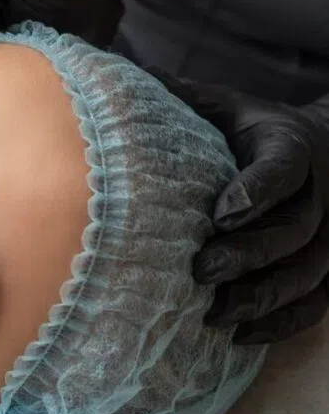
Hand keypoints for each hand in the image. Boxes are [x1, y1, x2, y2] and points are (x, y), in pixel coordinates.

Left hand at [153, 69, 328, 344]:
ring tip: (216, 313)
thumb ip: (176, 96)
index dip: (256, 192)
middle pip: (296, 229)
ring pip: (308, 273)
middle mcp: (320, 193)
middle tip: (203, 268)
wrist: (319, 147)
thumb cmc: (246, 127)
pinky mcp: (327, 270)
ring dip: (263, 296)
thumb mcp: (219, 104)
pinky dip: (281, 323)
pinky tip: (241, 335)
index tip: (220, 213)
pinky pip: (316, 304)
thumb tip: (106, 77)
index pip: (283, 169)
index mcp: (291, 144)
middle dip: (250, 252)